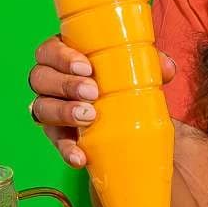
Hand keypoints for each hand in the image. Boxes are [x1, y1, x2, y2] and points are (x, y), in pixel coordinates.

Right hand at [28, 36, 176, 167]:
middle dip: (66, 84)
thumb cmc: (120, 82)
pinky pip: (55, 142)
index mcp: (63, 56)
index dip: (62, 58)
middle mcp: (49, 80)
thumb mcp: (134, 69)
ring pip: (42, 108)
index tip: (86, 67)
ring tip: (89, 117)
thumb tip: (167, 67)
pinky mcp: (57, 134)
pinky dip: (66, 149)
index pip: (49, 51)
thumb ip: (150, 64)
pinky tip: (80, 155)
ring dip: (64, 112)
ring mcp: (49, 107)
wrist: (124, 120)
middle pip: (40, 78)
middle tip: (93, 92)